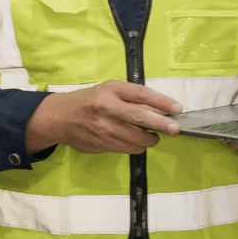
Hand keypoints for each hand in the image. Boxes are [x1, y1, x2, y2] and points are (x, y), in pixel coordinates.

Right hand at [27, 81, 181, 154]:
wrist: (60, 118)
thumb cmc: (89, 101)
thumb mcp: (109, 91)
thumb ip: (132, 99)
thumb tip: (160, 109)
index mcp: (110, 90)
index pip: (141, 94)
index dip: (162, 102)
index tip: (177, 108)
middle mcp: (106, 107)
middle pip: (140, 117)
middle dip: (161, 124)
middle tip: (175, 129)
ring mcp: (103, 128)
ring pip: (136, 138)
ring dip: (150, 139)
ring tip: (153, 137)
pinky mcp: (101, 143)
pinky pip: (127, 148)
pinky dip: (137, 147)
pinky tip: (137, 142)